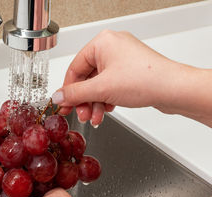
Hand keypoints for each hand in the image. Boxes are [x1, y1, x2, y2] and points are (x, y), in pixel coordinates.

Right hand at [53, 30, 211, 126]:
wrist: (174, 90)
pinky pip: (110, 86)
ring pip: (98, 84)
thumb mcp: (100, 89)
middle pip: (86, 78)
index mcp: (102, 42)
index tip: (64, 104)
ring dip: (95, 103)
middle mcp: (112, 48)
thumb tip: (58, 96)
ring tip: (95, 117)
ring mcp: (122, 59)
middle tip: (81, 114)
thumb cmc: (145, 80)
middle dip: (84, 100)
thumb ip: (75, 94)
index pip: (74, 68)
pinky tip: (107, 111)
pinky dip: (106, 99)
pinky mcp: (130, 71)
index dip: (68, 90)